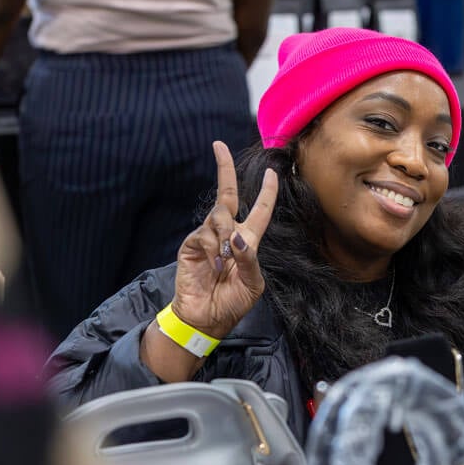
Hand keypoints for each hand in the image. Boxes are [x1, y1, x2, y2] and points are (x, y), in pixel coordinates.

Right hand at [172, 141, 277, 338]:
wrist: (205, 319)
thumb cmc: (231, 303)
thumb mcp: (252, 284)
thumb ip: (249, 259)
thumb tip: (236, 236)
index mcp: (247, 241)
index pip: (259, 210)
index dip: (266, 192)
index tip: (271, 172)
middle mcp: (227, 234)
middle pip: (227, 194)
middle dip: (224, 168)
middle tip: (219, 145)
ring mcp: (208, 237)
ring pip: (219, 215)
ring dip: (225, 234)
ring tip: (222, 261)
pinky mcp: (191, 244)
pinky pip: (205, 235)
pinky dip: (212, 250)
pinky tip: (212, 267)